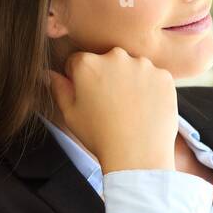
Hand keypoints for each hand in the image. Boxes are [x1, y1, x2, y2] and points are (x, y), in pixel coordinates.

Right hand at [46, 47, 177, 171]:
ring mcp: (143, 65)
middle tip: (110, 105)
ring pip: (132, 68)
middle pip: (107, 61)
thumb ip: (59, 88)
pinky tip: (146, 109)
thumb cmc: (100, 136)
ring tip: (130, 109)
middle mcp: (115, 56)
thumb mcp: (70, 114)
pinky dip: (151, 89)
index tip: (88, 97)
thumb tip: (48, 74)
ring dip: (130, 81)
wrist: (137, 155)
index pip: (78, 62)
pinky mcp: (163, 76)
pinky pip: (154, 78)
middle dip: (106, 76)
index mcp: (87, 63)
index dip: (79, 80)